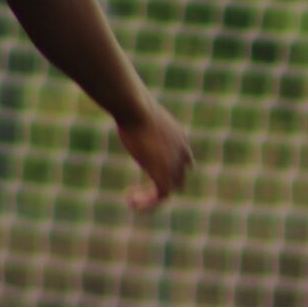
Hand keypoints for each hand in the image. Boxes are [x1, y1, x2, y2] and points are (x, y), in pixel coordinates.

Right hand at [116, 97, 192, 211]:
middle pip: (180, 178)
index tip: (145, 167)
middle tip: (138, 188)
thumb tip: (122, 104)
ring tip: (132, 199)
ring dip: (151, 197)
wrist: (137, 109)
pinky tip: (132, 201)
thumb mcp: (138, 109)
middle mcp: (181, 152)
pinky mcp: (163, 173)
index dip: (169, 169)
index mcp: (179, 138)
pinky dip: (148, 202)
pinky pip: (161, 196)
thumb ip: (136, 114)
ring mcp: (174, 164)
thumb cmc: (132, 105)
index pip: (184, 161)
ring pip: (169, 190)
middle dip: (160, 185)